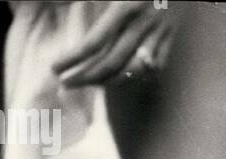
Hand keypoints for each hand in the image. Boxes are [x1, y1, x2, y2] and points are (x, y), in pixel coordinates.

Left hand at [52, 1, 174, 86]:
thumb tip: (53, 0)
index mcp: (126, 6)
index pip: (94, 43)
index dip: (72, 59)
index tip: (55, 68)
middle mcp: (144, 22)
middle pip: (110, 63)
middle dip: (83, 77)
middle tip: (64, 83)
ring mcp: (161, 30)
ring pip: (131, 70)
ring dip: (105, 82)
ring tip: (87, 82)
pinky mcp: (172, 34)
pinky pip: (154, 67)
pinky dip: (134, 77)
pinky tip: (117, 77)